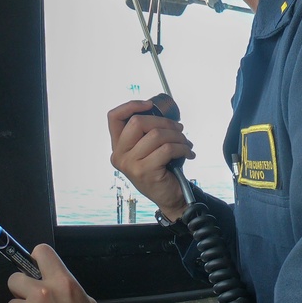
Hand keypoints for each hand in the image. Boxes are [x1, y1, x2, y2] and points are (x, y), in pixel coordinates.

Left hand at [0, 244, 109, 302]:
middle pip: (15, 277)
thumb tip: (49, 279)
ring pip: (10, 302)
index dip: (37, 258)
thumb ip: (64, 284)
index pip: (41, 252)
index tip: (36, 264)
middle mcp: (42, 293)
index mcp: (62, 281)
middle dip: (22, 286)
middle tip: (32, 297)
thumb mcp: (84, 298)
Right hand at [108, 99, 194, 218]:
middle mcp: (119, 155)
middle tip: (179, 129)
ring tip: (185, 142)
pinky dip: (182, 147)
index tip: (149, 104)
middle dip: (164, 121)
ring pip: (156, 134)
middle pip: (138, 122)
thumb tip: (163, 112)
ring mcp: (130, 164)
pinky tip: (187, 152)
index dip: (131, 105)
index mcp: (118, 147)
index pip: (114, 117)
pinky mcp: (145, 171)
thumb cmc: (161, 169)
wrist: (169, 197)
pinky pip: (167, 149)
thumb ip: (146, 133)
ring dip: (178, 136)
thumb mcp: (147, 150)